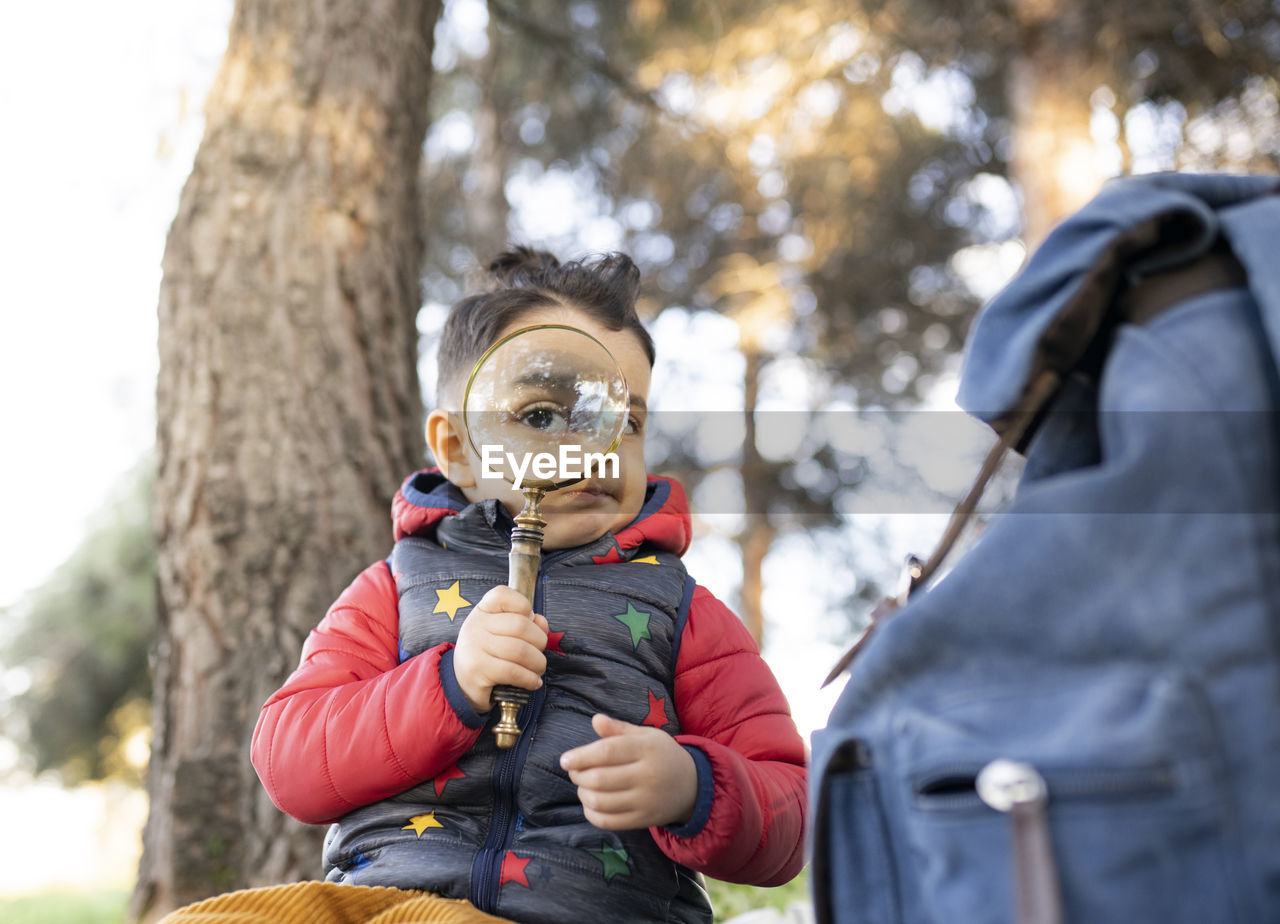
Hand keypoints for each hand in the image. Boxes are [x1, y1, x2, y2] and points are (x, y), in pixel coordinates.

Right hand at [453, 585, 547, 714]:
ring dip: (537, 663)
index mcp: (482, 611)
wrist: (462, 684)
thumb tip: (541, 622)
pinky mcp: (477, 670)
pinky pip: (514, 672)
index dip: (523, 605)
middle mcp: (475, 625)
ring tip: (538, 668)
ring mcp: (474, 648)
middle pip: (520, 625)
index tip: (530, 620)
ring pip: (520, 650)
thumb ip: (526, 623)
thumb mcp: (504, 633)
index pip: (502, 594)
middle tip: (539, 652)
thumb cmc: (489, 654)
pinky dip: (530, 678)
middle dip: (539, 641)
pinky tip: (532, 681)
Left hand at [559, 714, 697, 829]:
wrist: (691, 786)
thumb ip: (619, 729)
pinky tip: (590, 803)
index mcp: (647, 749)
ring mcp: (646, 801)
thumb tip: (596, 720)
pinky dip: (591, 814)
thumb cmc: (661, 755)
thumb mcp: (646, 736)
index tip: (565, 760)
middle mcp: (648, 775)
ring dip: (583, 794)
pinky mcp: (643, 820)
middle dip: (579, 776)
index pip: (607, 752)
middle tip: (573, 771)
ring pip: (601, 802)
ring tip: (582, 785)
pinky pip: (608, 821)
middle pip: (600, 779)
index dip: (581, 756)